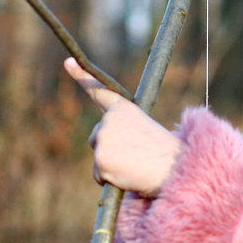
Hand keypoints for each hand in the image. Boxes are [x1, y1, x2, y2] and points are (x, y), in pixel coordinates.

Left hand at [64, 57, 180, 196]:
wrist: (174, 168)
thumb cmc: (166, 153)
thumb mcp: (145, 129)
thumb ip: (124, 129)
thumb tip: (110, 145)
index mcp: (123, 108)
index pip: (99, 90)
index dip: (81, 75)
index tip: (68, 62)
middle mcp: (109, 119)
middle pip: (96, 136)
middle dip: (109, 148)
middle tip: (133, 155)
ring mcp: (103, 138)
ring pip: (97, 156)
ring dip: (110, 165)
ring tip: (134, 165)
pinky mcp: (100, 159)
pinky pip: (98, 175)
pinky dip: (109, 180)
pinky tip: (128, 175)